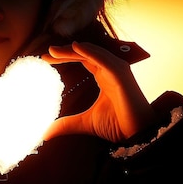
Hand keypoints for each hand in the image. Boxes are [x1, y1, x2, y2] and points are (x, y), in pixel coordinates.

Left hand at [41, 41, 155, 142]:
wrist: (137, 135)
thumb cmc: (117, 125)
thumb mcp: (85, 123)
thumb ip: (66, 124)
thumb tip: (45, 133)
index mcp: (103, 76)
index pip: (82, 59)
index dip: (65, 56)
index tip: (45, 59)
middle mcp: (110, 70)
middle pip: (85, 52)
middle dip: (66, 51)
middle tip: (47, 52)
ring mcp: (117, 70)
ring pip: (93, 53)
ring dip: (73, 49)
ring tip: (55, 51)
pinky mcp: (122, 75)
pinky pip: (105, 59)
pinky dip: (91, 52)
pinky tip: (76, 47)